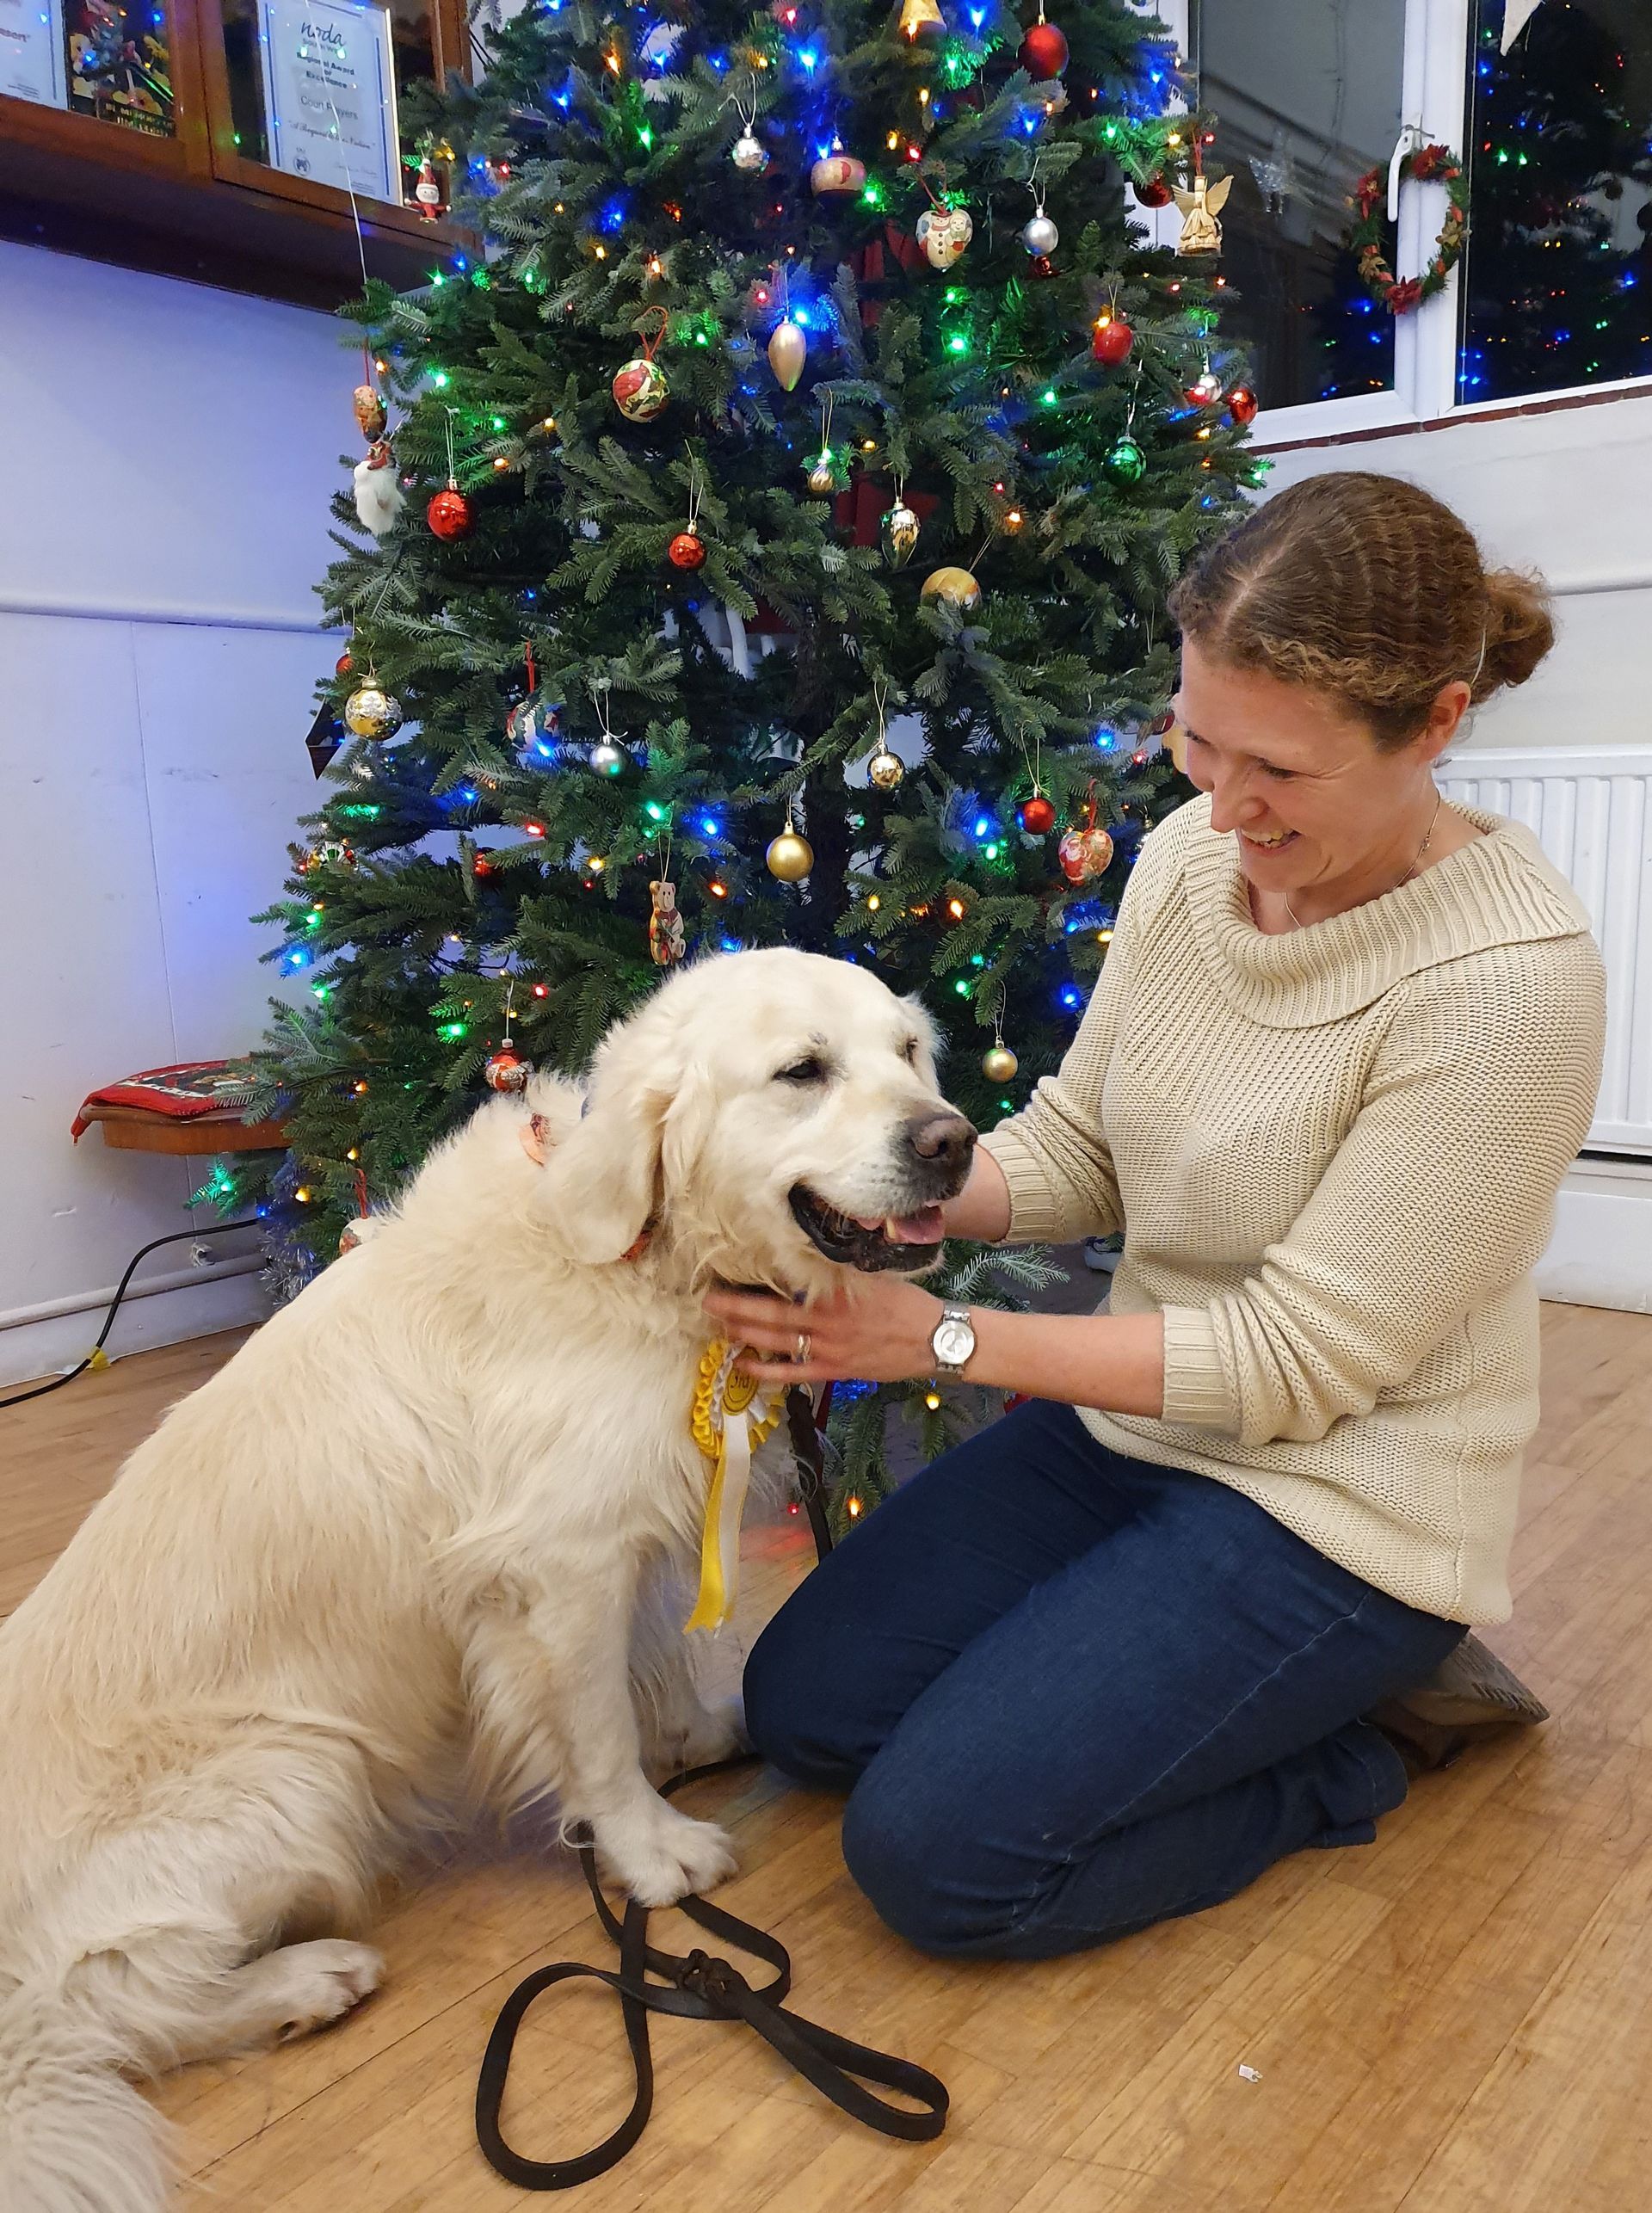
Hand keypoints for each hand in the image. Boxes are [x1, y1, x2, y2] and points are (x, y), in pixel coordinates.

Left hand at [702, 1279, 945, 1386]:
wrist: (935, 1338)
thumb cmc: (907, 1304)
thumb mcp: (874, 1277)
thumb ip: (840, 1272)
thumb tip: (809, 1256)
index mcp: (834, 1292)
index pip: (785, 1282)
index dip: (755, 1278)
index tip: (729, 1269)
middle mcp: (826, 1319)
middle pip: (770, 1312)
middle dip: (735, 1306)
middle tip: (706, 1299)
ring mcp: (828, 1347)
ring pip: (775, 1341)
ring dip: (744, 1334)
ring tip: (717, 1327)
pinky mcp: (834, 1370)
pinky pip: (792, 1372)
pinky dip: (765, 1370)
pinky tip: (742, 1365)